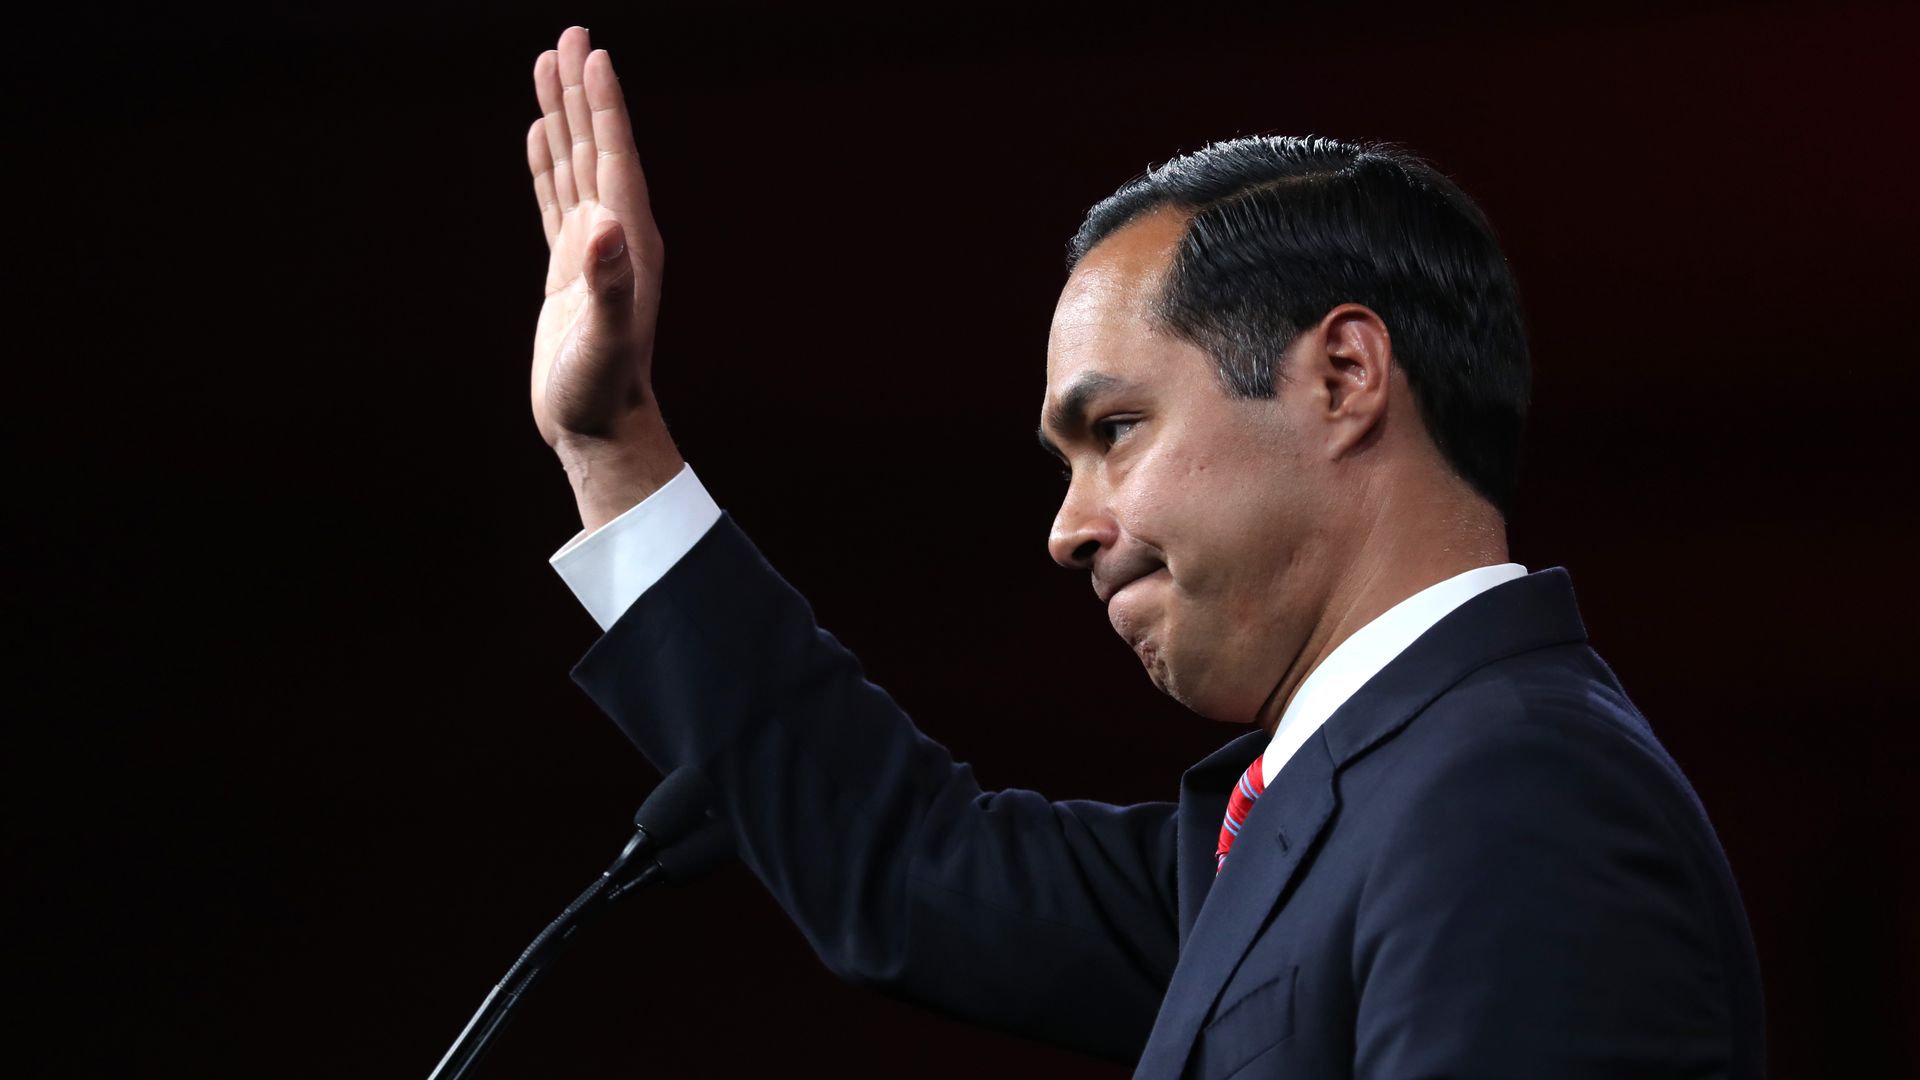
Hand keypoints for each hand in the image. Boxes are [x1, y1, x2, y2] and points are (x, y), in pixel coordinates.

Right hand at [527, 27, 681, 526]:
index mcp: (630, 242)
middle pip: (593, 146)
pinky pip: (554, 200)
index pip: (614, 157)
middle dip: (580, 92)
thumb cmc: (604, 391)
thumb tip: (601, 227)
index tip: (591, 53)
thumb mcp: (606, 340)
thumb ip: (609, 285)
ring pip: (572, 165)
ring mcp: (592, 250)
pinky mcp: (568, 269)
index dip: (603, 105)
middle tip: (569, 34)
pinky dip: (546, 164)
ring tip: (548, 65)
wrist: (600, 430)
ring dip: (561, 117)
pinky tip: (539, 136)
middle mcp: (615, 236)